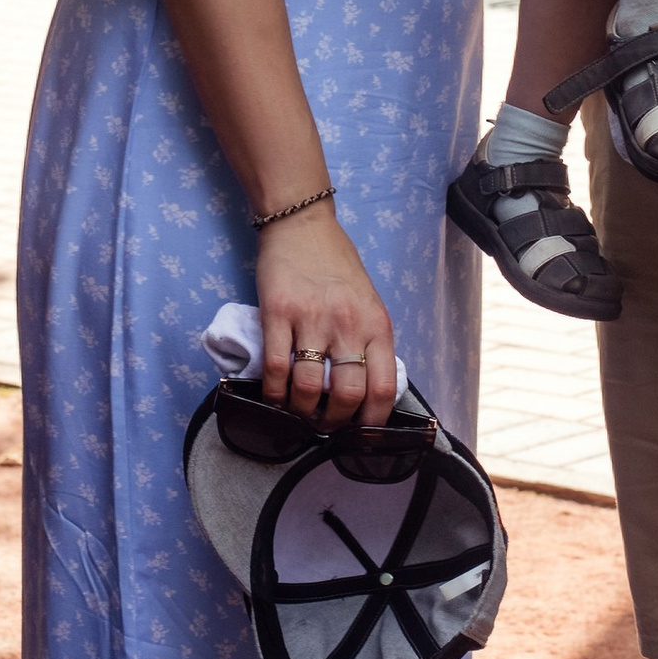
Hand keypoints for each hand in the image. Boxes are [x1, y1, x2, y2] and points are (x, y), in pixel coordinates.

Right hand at [256, 211, 395, 425]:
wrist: (303, 226)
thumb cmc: (337, 267)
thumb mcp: (369, 304)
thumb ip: (369, 343)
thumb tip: (364, 394)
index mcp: (377, 325)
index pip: (383, 389)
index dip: (371, 422)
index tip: (358, 432)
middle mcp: (349, 324)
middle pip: (346, 395)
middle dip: (333, 422)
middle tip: (323, 425)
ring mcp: (312, 319)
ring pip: (308, 387)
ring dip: (301, 411)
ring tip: (298, 412)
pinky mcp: (278, 313)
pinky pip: (276, 367)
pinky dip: (274, 392)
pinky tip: (274, 396)